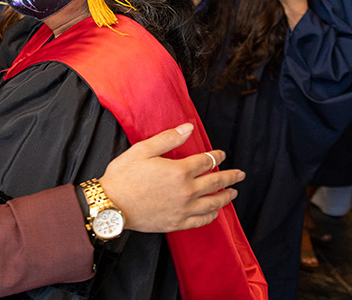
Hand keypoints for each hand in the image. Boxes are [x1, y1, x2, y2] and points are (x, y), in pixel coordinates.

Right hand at [99, 123, 244, 232]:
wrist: (111, 205)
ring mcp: (184, 209)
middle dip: (231, 177)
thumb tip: (188, 128)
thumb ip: (168, 138)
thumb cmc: (123, 176)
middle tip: (240, 174)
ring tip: (233, 193)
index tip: (222, 154)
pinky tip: (215, 212)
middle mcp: (187, 191)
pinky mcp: (177, 222)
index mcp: (179, 170)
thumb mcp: (142, 150)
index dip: (217, 156)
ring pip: (214, 203)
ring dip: (226, 196)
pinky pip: (202, 220)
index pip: (206, 161)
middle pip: (216, 182)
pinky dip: (212, 215)